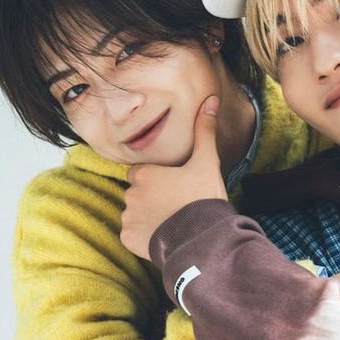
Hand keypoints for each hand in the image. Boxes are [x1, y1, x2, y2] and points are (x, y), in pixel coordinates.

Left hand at [120, 95, 226, 259]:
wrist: (202, 239)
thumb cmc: (203, 199)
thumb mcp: (207, 162)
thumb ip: (205, 132)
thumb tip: (211, 100)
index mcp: (144, 174)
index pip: (142, 172)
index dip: (157, 179)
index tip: (174, 187)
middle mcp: (130, 194)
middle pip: (138, 193)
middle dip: (152, 198)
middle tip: (176, 206)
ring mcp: (128, 218)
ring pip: (134, 214)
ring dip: (148, 218)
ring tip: (172, 224)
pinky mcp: (128, 239)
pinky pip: (132, 235)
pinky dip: (144, 237)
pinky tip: (163, 237)